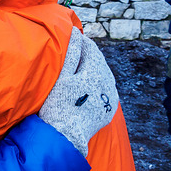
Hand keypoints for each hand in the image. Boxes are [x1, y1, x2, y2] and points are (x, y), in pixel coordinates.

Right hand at [37, 29, 118, 156]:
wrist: (66, 137)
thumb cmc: (58, 105)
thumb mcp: (62, 77)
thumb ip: (71, 53)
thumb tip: (76, 32)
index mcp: (97, 72)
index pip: (91, 49)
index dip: (81, 41)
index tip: (72, 36)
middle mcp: (108, 84)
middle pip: (99, 62)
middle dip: (88, 54)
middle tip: (75, 49)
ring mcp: (111, 98)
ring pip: (104, 75)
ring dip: (94, 68)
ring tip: (80, 66)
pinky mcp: (109, 110)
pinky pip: (106, 90)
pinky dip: (98, 84)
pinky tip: (88, 86)